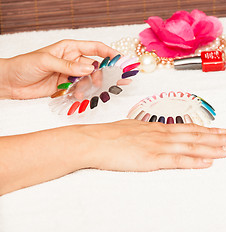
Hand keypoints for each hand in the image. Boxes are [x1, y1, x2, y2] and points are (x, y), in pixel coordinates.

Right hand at [0, 119, 225, 194]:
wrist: (94, 140)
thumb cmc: (110, 135)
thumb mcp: (133, 128)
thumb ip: (148, 132)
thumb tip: (158, 134)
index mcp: (158, 128)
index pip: (188, 128)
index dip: (207, 129)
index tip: (222, 130)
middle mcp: (163, 134)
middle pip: (196, 136)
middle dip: (218, 137)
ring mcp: (159, 146)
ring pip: (191, 146)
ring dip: (212, 148)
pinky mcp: (152, 158)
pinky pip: (178, 160)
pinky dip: (194, 161)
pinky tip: (208, 162)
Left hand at [1, 39, 118, 98]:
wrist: (10, 83)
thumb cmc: (24, 65)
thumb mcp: (46, 61)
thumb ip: (68, 65)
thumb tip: (89, 68)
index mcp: (69, 48)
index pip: (95, 48)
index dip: (109, 53)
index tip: (120, 60)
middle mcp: (72, 60)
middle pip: (95, 66)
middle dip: (101, 74)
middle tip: (104, 83)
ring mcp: (70, 74)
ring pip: (89, 80)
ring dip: (89, 87)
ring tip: (82, 93)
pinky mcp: (66, 87)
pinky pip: (80, 90)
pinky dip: (82, 94)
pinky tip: (76, 96)